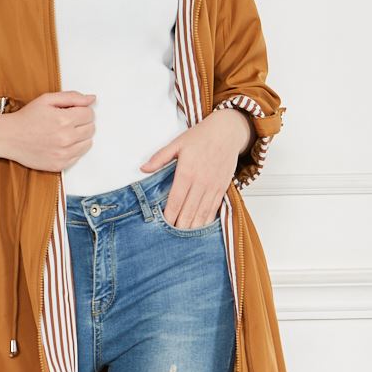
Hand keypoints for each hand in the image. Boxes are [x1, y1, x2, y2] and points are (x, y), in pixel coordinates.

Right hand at [0, 91, 96, 170]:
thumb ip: (72, 97)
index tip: (72, 111)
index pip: (90, 114)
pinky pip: (79, 156)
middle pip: (91, 128)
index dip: (82, 110)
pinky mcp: (60, 165)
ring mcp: (64, 153)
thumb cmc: (26, 118)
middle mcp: (66, 138)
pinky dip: (73, 149)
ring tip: (64, 132)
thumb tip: (92, 99)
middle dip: (82, 122)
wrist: (9, 138)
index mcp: (64, 119)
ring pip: (88, 143)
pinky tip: (61, 143)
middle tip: (67, 121)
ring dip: (80, 136)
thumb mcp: (47, 99)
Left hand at [140, 106, 249, 227]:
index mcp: (187, 172)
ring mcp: (213, 186)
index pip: (175, 200)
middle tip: (171, 239)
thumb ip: (160, 158)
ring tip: (185, 241)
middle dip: (180, 226)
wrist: (228, 131)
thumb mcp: (177, 143)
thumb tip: (143, 168)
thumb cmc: (202, 136)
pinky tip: (201, 228)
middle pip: (189, 211)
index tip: (162, 226)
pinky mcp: (222, 188)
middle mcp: (201, 182)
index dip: (169, 215)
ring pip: (202, 213)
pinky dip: (207, 220)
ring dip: (193, 227)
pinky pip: (214, 208)